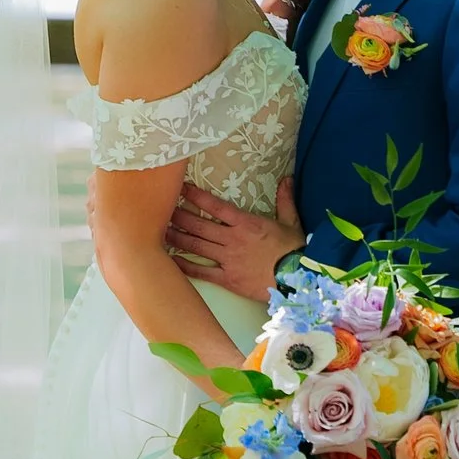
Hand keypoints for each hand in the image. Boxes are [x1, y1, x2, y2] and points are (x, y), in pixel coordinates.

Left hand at [168, 178, 302, 302]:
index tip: (181, 189)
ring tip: (160, 232)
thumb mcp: (292, 222)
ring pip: (196, 246)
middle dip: (179, 216)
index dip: (196, 196)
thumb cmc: (295, 251)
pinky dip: (185, 266)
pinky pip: (202, 272)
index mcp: (246, 223)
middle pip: (199, 225)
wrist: (297, 279)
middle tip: (162, 210)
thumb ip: (285, 200)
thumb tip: (286, 179)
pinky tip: (172, 261)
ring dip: (177, 238)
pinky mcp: (228, 279)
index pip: (215, 206)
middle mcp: (232, 239)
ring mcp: (228, 259)